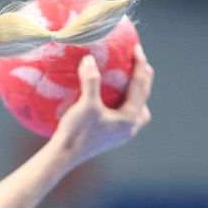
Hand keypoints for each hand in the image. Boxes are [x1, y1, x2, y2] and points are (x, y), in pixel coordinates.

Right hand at [45, 44, 153, 174]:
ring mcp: (121, 135)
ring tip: (130, 85)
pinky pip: (125, 117)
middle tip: (139, 63)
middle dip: (144, 80)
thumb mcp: (85, 105)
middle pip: (144, 99)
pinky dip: (124, 105)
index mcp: (129, 118)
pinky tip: (111, 102)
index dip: (140, 66)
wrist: (64, 157)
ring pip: (138, 112)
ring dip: (137, 97)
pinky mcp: (111, 138)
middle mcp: (130, 128)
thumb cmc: (76, 132)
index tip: (138, 49)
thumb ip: (90, 80)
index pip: (140, 86)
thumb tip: (90, 59)